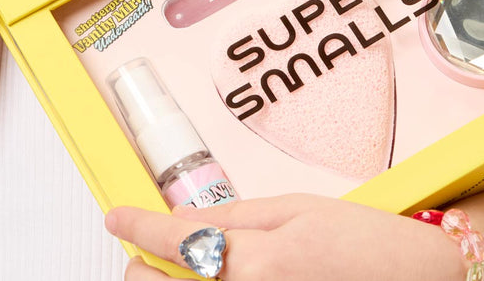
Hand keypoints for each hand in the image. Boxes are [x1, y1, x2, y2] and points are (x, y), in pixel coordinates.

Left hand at [105, 194, 456, 280]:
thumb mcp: (298, 210)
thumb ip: (233, 218)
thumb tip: (181, 219)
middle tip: (145, 254)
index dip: (135, 226)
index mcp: (255, 262)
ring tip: (177, 272)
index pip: (173, 242)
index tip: (115, 217)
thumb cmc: (368, 245)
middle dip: (143, 269)